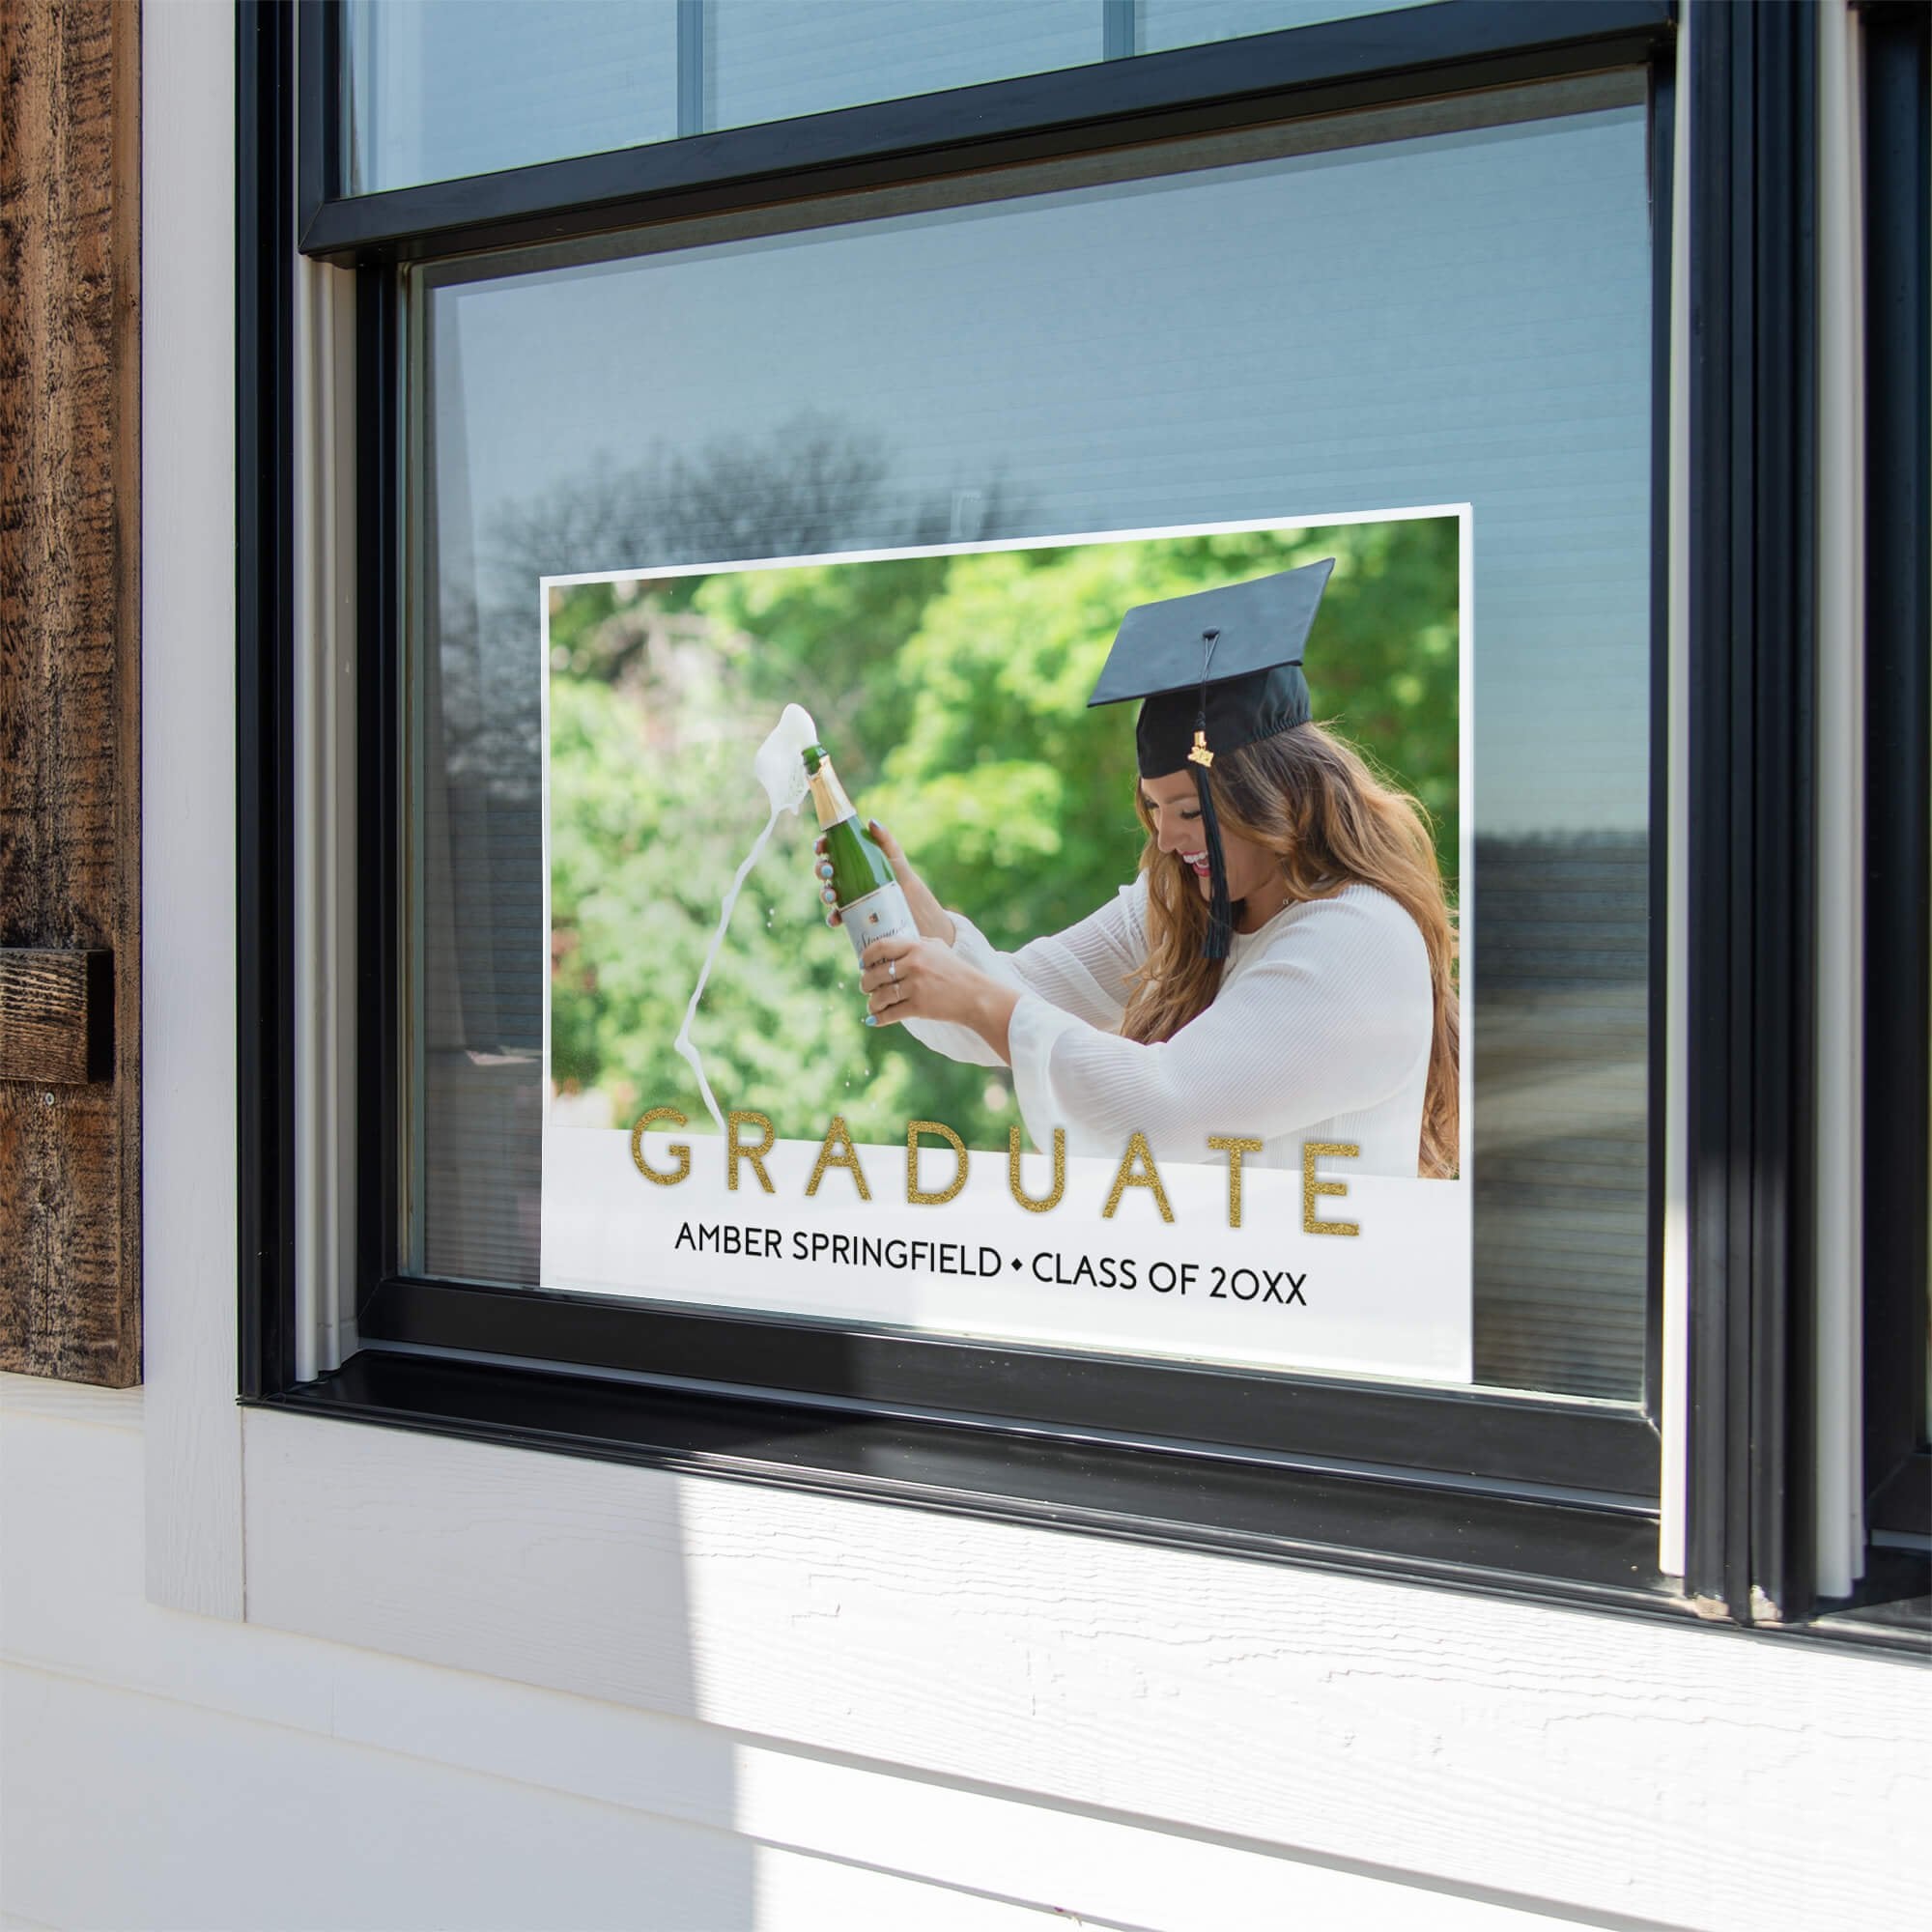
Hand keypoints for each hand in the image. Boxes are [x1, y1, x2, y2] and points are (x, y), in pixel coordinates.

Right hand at [815, 818, 954, 942]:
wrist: (915, 908)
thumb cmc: (904, 880)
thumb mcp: (895, 858)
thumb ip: (885, 840)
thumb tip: (872, 822)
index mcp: (852, 860)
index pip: (831, 849)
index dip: (821, 846)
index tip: (821, 847)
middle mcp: (846, 877)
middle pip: (825, 870)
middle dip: (821, 869)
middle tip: (829, 871)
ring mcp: (847, 897)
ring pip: (827, 893)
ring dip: (824, 893)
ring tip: (832, 895)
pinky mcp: (851, 916)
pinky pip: (836, 917)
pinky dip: (832, 918)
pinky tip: (836, 918)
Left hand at [858, 934, 1016, 1059]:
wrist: (976, 996)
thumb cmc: (957, 971)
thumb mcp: (938, 949)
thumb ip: (916, 944)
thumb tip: (889, 948)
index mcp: (916, 947)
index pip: (880, 947)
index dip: (866, 957)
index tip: (863, 965)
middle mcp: (914, 964)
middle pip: (875, 974)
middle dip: (866, 983)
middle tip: (866, 987)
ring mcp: (916, 986)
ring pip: (879, 996)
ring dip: (872, 1003)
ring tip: (873, 1005)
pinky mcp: (918, 1006)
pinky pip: (889, 1014)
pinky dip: (879, 1018)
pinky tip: (875, 1020)